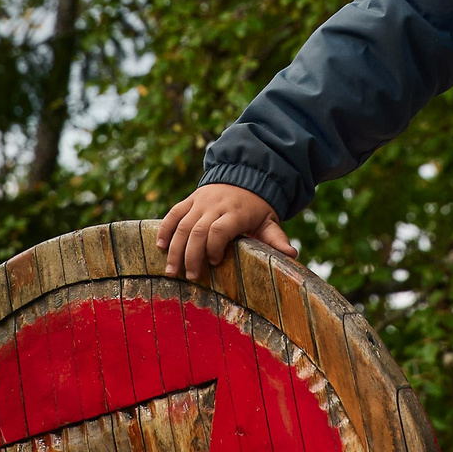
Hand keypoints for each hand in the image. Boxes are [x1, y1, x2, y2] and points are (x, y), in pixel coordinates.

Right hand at [156, 183, 295, 281]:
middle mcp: (215, 205)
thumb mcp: (269, 220)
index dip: (214, 248)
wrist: (245, 174)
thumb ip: (276, 238)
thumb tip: (292, 255)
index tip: (216, 263)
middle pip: (197, 231)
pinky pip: (173, 214)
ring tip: (171, 271)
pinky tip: (160, 247)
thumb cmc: (257, 206)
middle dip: (191, 256)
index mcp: (236, 212)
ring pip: (182, 225)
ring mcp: (200, 201)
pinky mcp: (190, 199)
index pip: (219, 230)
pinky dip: (165, 230)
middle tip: (190, 277)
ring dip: (175, 249)